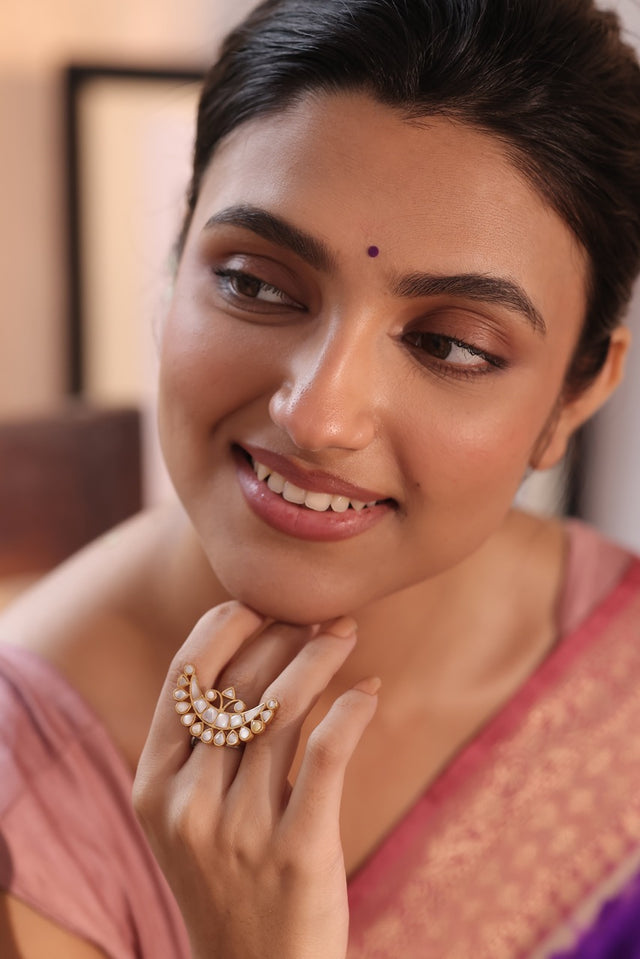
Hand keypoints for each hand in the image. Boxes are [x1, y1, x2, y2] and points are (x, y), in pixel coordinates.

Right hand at [133, 601, 378, 958]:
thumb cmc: (227, 878)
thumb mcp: (189, 815)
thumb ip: (205, 744)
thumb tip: (259, 648)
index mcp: (154, 784)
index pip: (186, 673)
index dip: (227, 625)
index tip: (264, 606)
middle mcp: (189, 802)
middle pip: (241, 681)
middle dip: (285, 633)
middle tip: (319, 616)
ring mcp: (240, 830)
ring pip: (284, 706)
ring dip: (321, 656)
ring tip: (345, 634)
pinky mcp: (297, 851)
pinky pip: (326, 753)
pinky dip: (351, 708)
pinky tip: (367, 691)